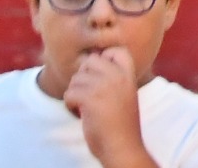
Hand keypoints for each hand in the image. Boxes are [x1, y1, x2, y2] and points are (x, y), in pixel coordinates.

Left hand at [63, 45, 152, 167]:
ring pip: (76, 78)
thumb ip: (114, 79)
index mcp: (128, 76)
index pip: (116, 50)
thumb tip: (90, 63)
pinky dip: (69, 105)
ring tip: (84, 107)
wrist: (122, 147)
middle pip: (90, 61)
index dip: (104, 58)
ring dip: (75, 93)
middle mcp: (117, 77)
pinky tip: (79, 114)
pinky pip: (69, 93)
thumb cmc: (121, 126)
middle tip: (88, 95)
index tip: (99, 78)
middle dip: (84, 77)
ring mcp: (104, 86)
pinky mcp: (90, 99)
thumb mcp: (125, 95)